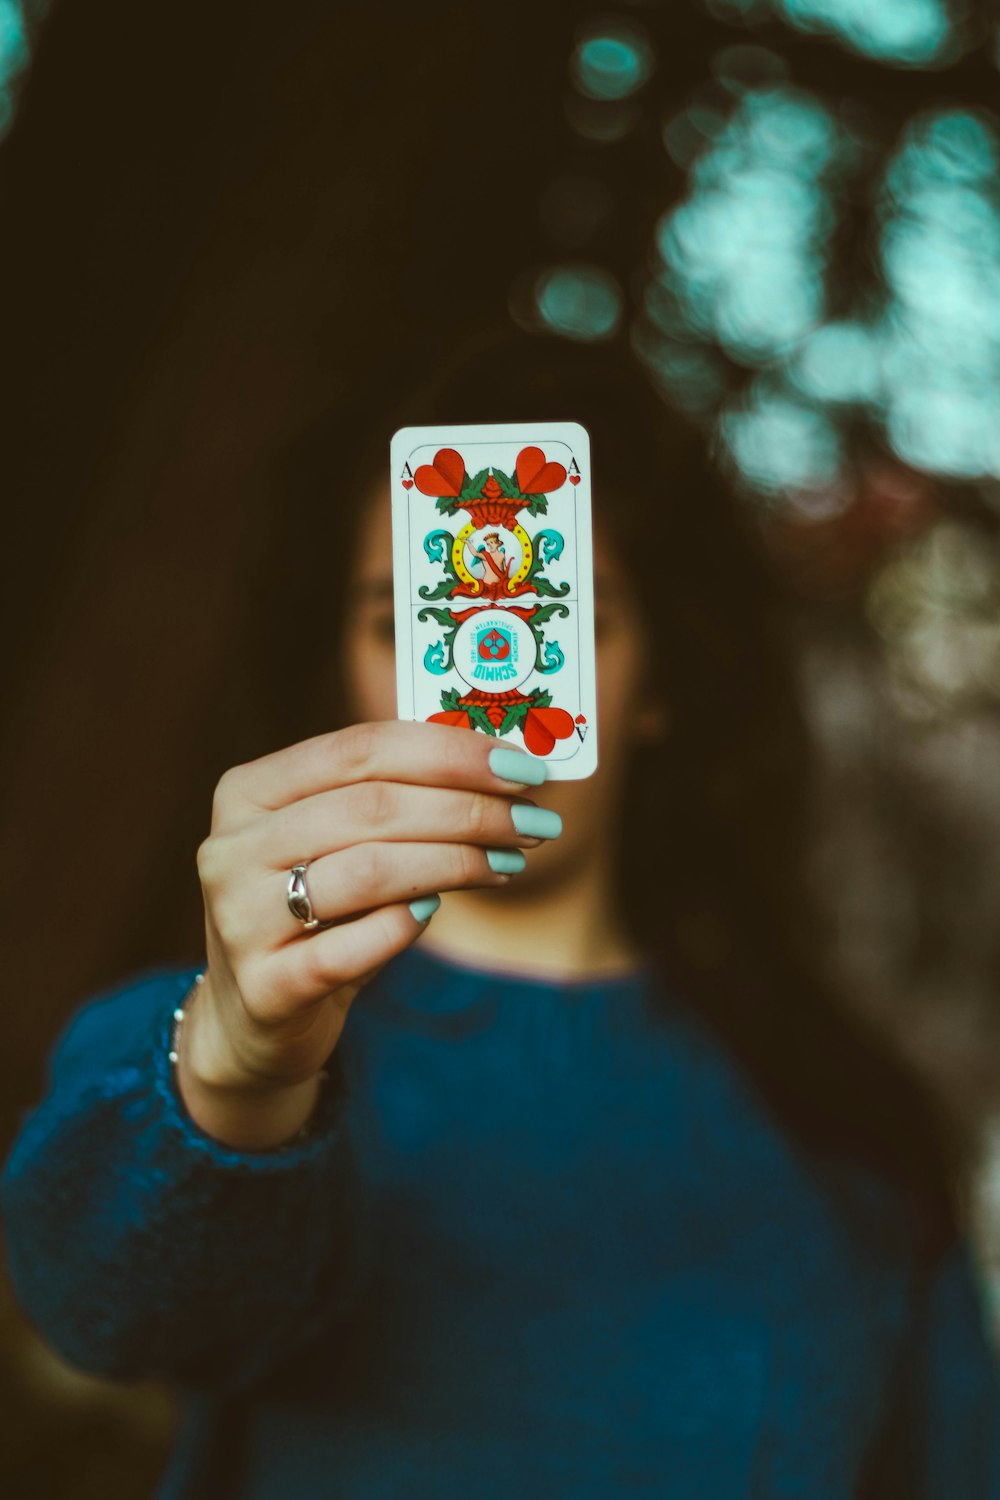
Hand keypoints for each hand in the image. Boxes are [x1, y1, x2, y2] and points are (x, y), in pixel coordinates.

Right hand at [178, 722, 551, 1146]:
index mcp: (249, 791)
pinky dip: (405, 925)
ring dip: (456, 861)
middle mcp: (232, 848)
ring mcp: (239, 918)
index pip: (360, 748)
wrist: (253, 1020)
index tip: (522, 767)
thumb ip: (394, 799)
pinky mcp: (265, 987)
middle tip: (532, 819)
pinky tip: (436, 912)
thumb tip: (503, 768)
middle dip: (468, 808)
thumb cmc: (315, 914)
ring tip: (509, 862)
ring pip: (368, 870)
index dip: (450, 752)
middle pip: (371, 806)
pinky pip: (353, 947)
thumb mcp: (335, 845)